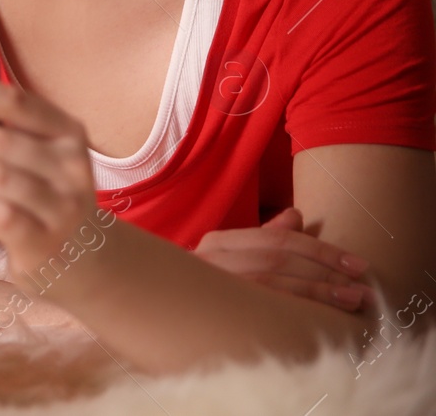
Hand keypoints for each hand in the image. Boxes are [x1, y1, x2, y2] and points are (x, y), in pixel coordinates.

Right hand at [195, 206, 374, 311]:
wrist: (168, 309)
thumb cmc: (210, 283)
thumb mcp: (233, 253)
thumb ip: (265, 235)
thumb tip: (297, 215)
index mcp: (219, 242)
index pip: (278, 239)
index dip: (321, 250)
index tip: (357, 264)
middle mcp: (212, 261)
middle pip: (279, 260)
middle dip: (326, 272)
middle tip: (363, 287)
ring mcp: (213, 287)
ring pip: (274, 285)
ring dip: (318, 292)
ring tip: (352, 301)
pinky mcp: (217, 313)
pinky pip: (263, 310)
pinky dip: (296, 310)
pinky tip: (321, 317)